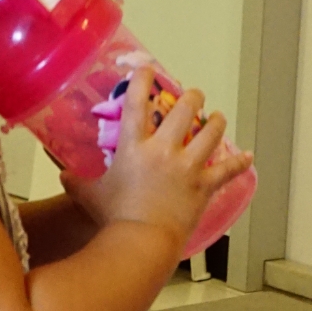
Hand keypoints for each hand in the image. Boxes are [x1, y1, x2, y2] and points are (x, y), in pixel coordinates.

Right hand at [75, 64, 252, 251]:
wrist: (142, 242)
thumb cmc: (114, 218)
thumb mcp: (90, 196)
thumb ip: (77, 182)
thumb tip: (63, 176)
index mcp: (134, 147)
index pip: (136, 103)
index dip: (142, 80)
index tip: (147, 68)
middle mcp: (164, 150)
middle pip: (184, 109)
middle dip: (192, 97)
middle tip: (193, 95)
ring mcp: (188, 167)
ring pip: (211, 132)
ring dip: (216, 121)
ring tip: (217, 117)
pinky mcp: (204, 186)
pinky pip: (227, 170)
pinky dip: (239, 163)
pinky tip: (248, 156)